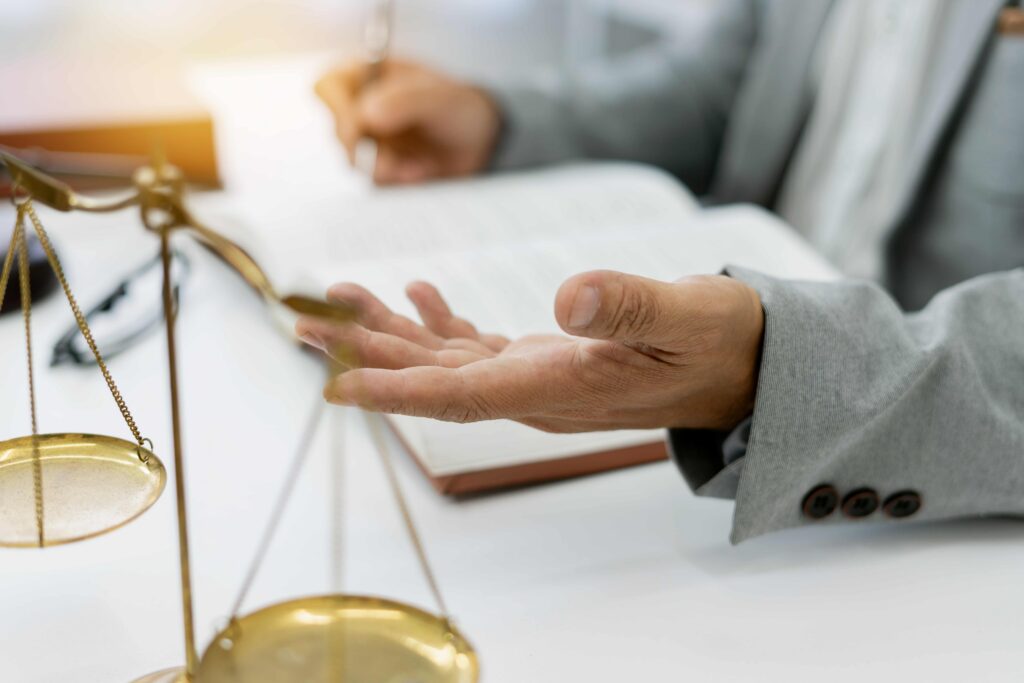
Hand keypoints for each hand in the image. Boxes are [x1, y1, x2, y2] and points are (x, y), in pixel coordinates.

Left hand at [296, 271, 763, 431]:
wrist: (747, 367)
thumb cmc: (721, 342)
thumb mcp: (686, 315)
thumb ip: (629, 308)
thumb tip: (567, 299)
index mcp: (559, 387)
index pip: (458, 396)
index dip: (391, 389)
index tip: (330, 383)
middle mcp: (536, 391)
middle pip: (432, 379)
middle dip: (362, 355)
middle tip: (300, 325)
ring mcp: (538, 378)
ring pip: (447, 361)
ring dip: (391, 333)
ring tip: (341, 297)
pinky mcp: (548, 361)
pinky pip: (480, 348)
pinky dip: (442, 323)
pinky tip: (421, 295)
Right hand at [316, 60, 501, 184]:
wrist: (482, 142)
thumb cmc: (459, 107)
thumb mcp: (440, 98)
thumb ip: (404, 101)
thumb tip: (366, 114)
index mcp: (367, 75)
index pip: (328, 87)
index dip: (339, 110)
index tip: (362, 129)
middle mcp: (361, 107)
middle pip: (339, 131)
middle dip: (368, 150)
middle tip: (395, 161)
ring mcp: (369, 140)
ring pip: (354, 162)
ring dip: (388, 169)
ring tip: (420, 166)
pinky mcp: (380, 168)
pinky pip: (376, 183)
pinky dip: (399, 183)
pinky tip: (421, 173)